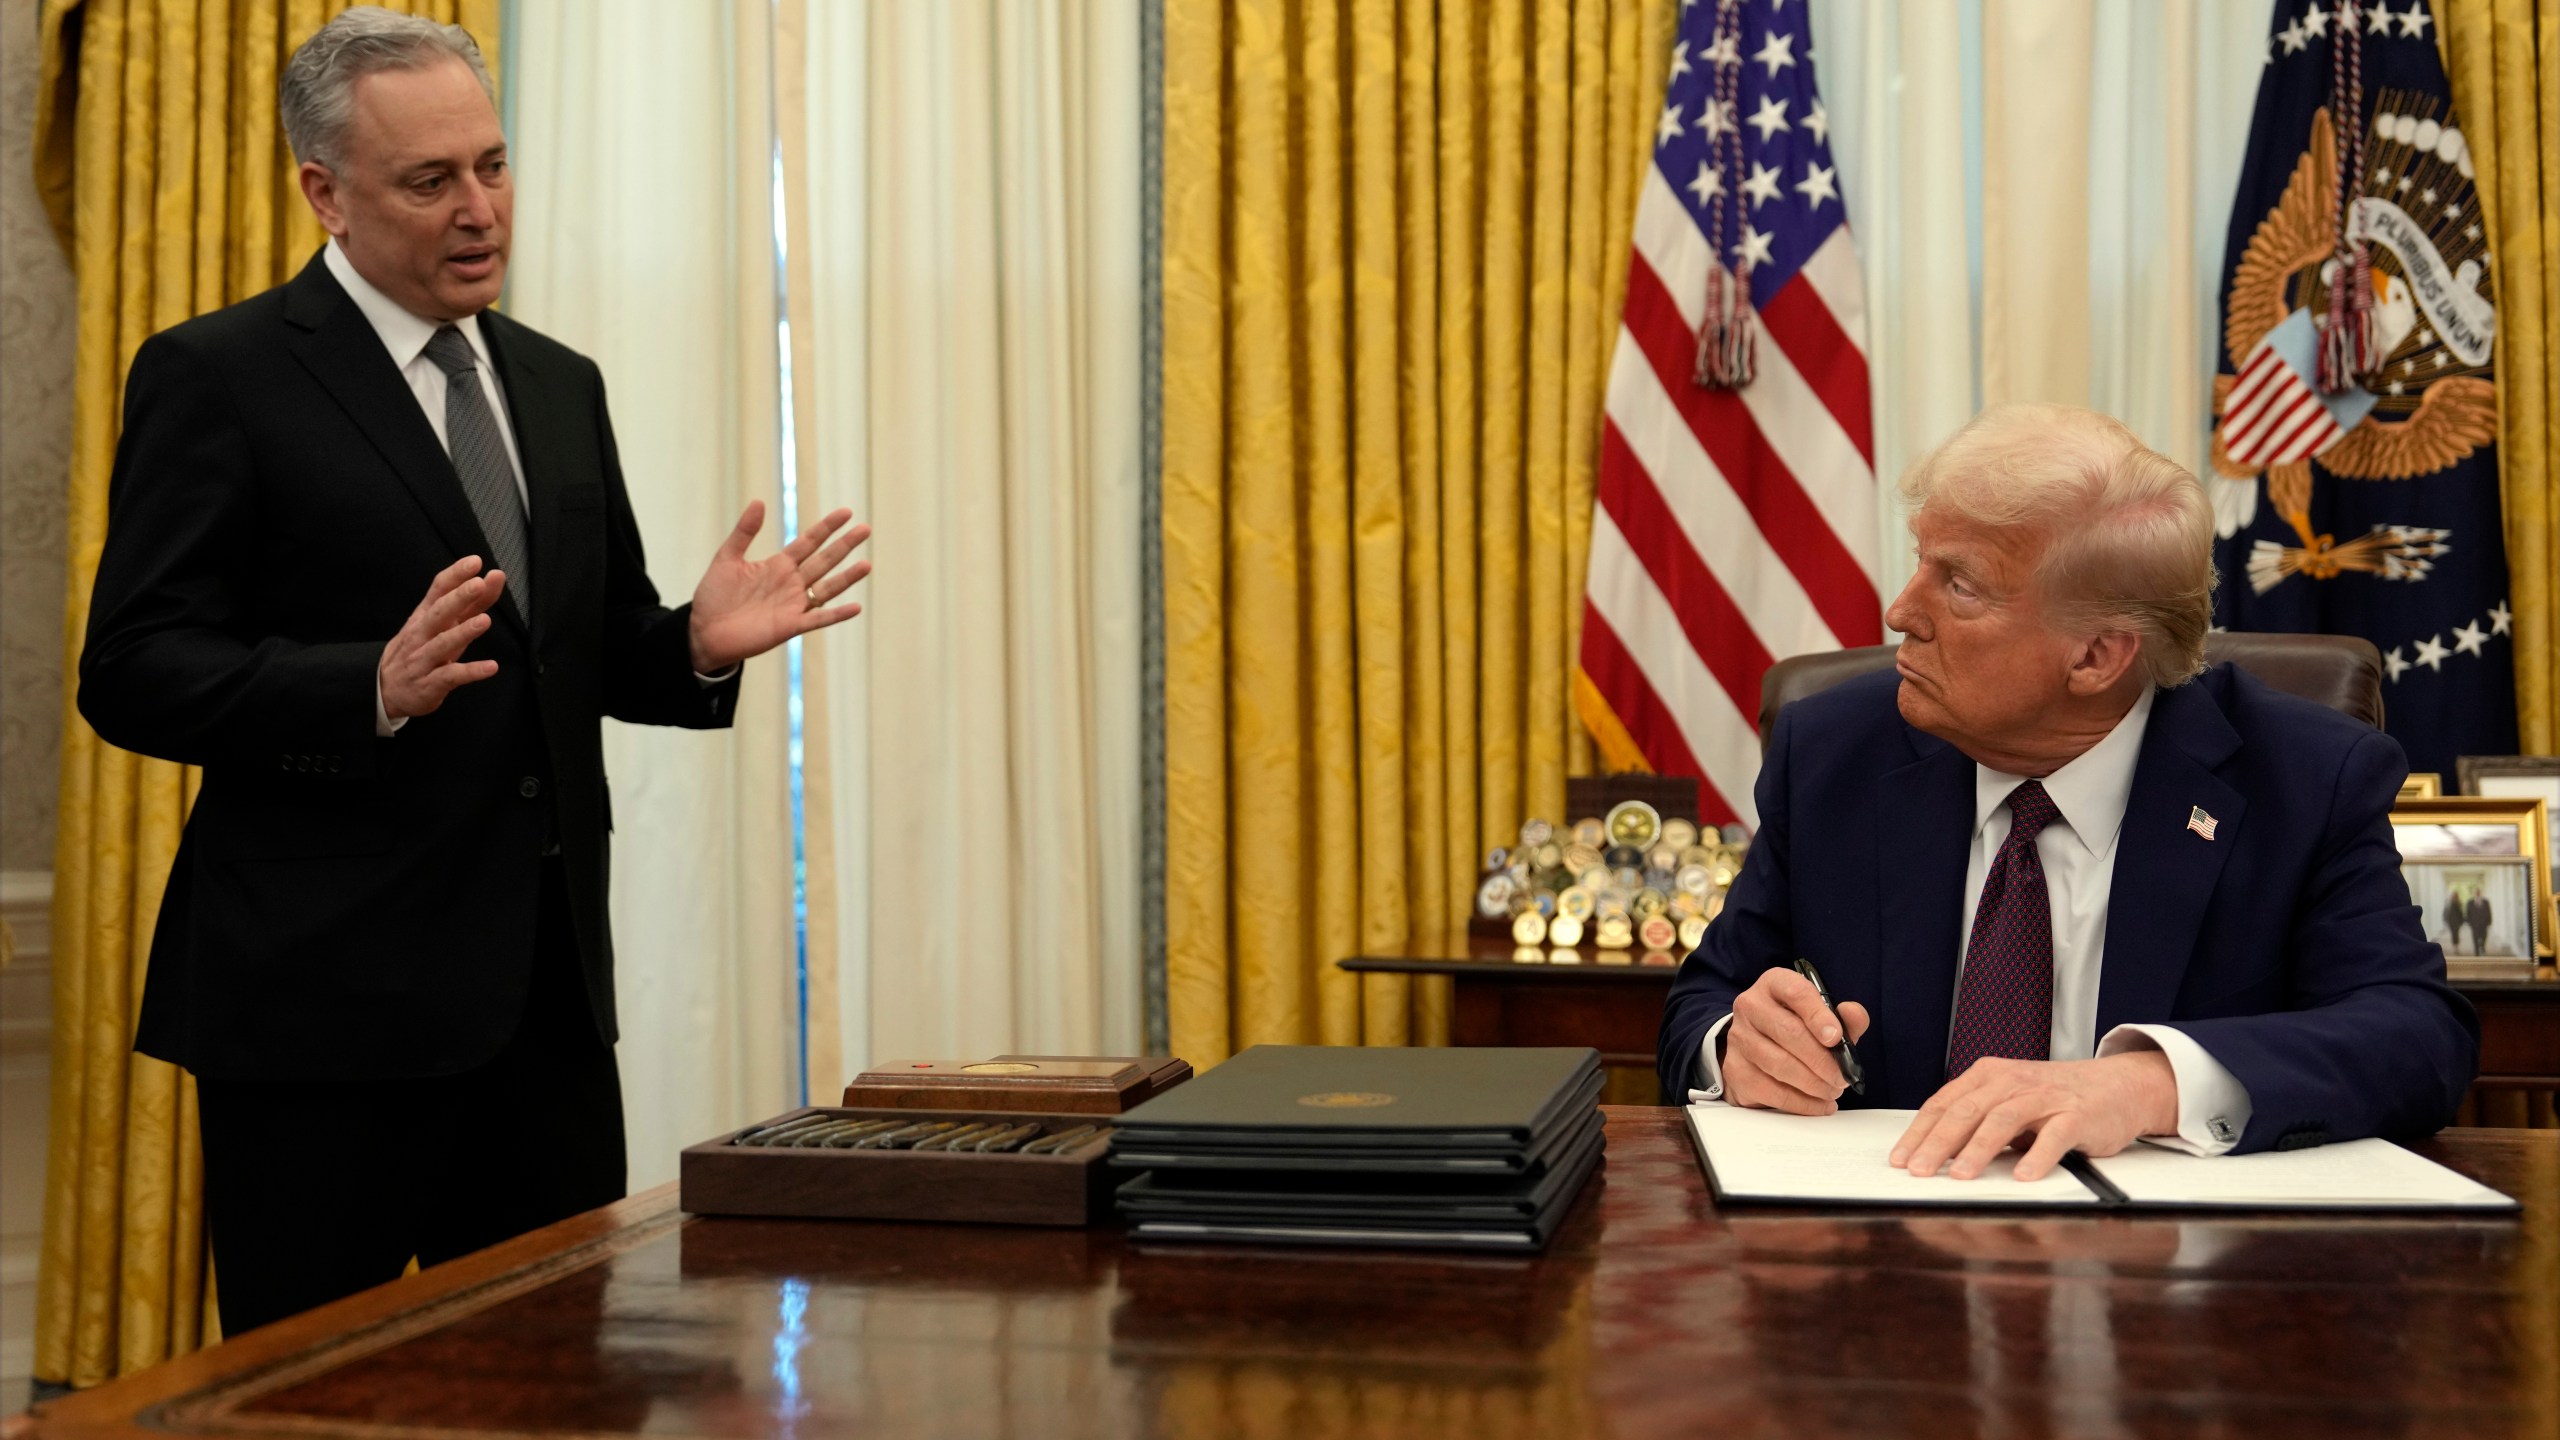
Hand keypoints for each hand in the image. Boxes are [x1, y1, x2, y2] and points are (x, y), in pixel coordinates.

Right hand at [380, 556, 506, 720]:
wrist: (385, 690)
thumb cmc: (419, 650)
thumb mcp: (441, 626)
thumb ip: (470, 604)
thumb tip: (492, 578)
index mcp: (424, 616)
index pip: (438, 590)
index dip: (455, 575)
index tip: (474, 561)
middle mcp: (422, 635)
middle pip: (439, 613)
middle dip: (458, 598)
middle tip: (478, 584)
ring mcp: (424, 659)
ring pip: (443, 644)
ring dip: (463, 632)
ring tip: (484, 620)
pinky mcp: (431, 684)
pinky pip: (451, 676)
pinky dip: (471, 672)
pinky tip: (491, 667)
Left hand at [688, 502, 871, 672]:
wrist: (704, 630)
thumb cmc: (714, 596)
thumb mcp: (726, 558)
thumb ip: (744, 532)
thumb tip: (758, 502)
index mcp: (778, 565)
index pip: (809, 542)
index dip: (827, 527)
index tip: (846, 513)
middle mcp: (791, 583)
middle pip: (824, 560)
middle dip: (844, 545)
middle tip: (866, 529)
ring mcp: (792, 605)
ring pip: (827, 588)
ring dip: (847, 577)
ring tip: (867, 565)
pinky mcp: (789, 626)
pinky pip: (818, 620)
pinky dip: (836, 615)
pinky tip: (855, 607)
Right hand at [1722, 966, 1870, 1114]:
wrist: (1758, 1046)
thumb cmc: (1797, 1028)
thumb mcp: (1823, 1018)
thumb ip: (1845, 1018)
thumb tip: (1853, 1015)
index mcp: (1775, 984)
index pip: (1795, 992)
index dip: (1818, 1015)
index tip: (1836, 1037)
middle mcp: (1751, 1006)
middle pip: (1788, 1032)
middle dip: (1821, 1059)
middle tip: (1842, 1077)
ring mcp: (1739, 1037)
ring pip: (1779, 1064)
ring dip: (1813, 1083)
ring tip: (1832, 1090)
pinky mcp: (1735, 1069)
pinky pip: (1771, 1090)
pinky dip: (1801, 1103)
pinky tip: (1819, 1104)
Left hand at [1889, 1051, 2178, 1182]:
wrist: (2117, 1086)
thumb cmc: (2055, 1098)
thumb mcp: (2009, 1101)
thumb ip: (1977, 1121)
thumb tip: (1937, 1153)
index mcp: (1988, 1076)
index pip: (1944, 1104)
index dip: (1919, 1132)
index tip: (1901, 1159)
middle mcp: (2012, 1081)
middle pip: (1966, 1111)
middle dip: (1938, 1143)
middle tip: (1919, 1171)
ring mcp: (2045, 1096)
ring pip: (2003, 1120)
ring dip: (1979, 1150)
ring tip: (1961, 1176)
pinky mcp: (2077, 1115)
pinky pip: (2054, 1136)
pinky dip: (2037, 1156)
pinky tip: (2023, 1176)